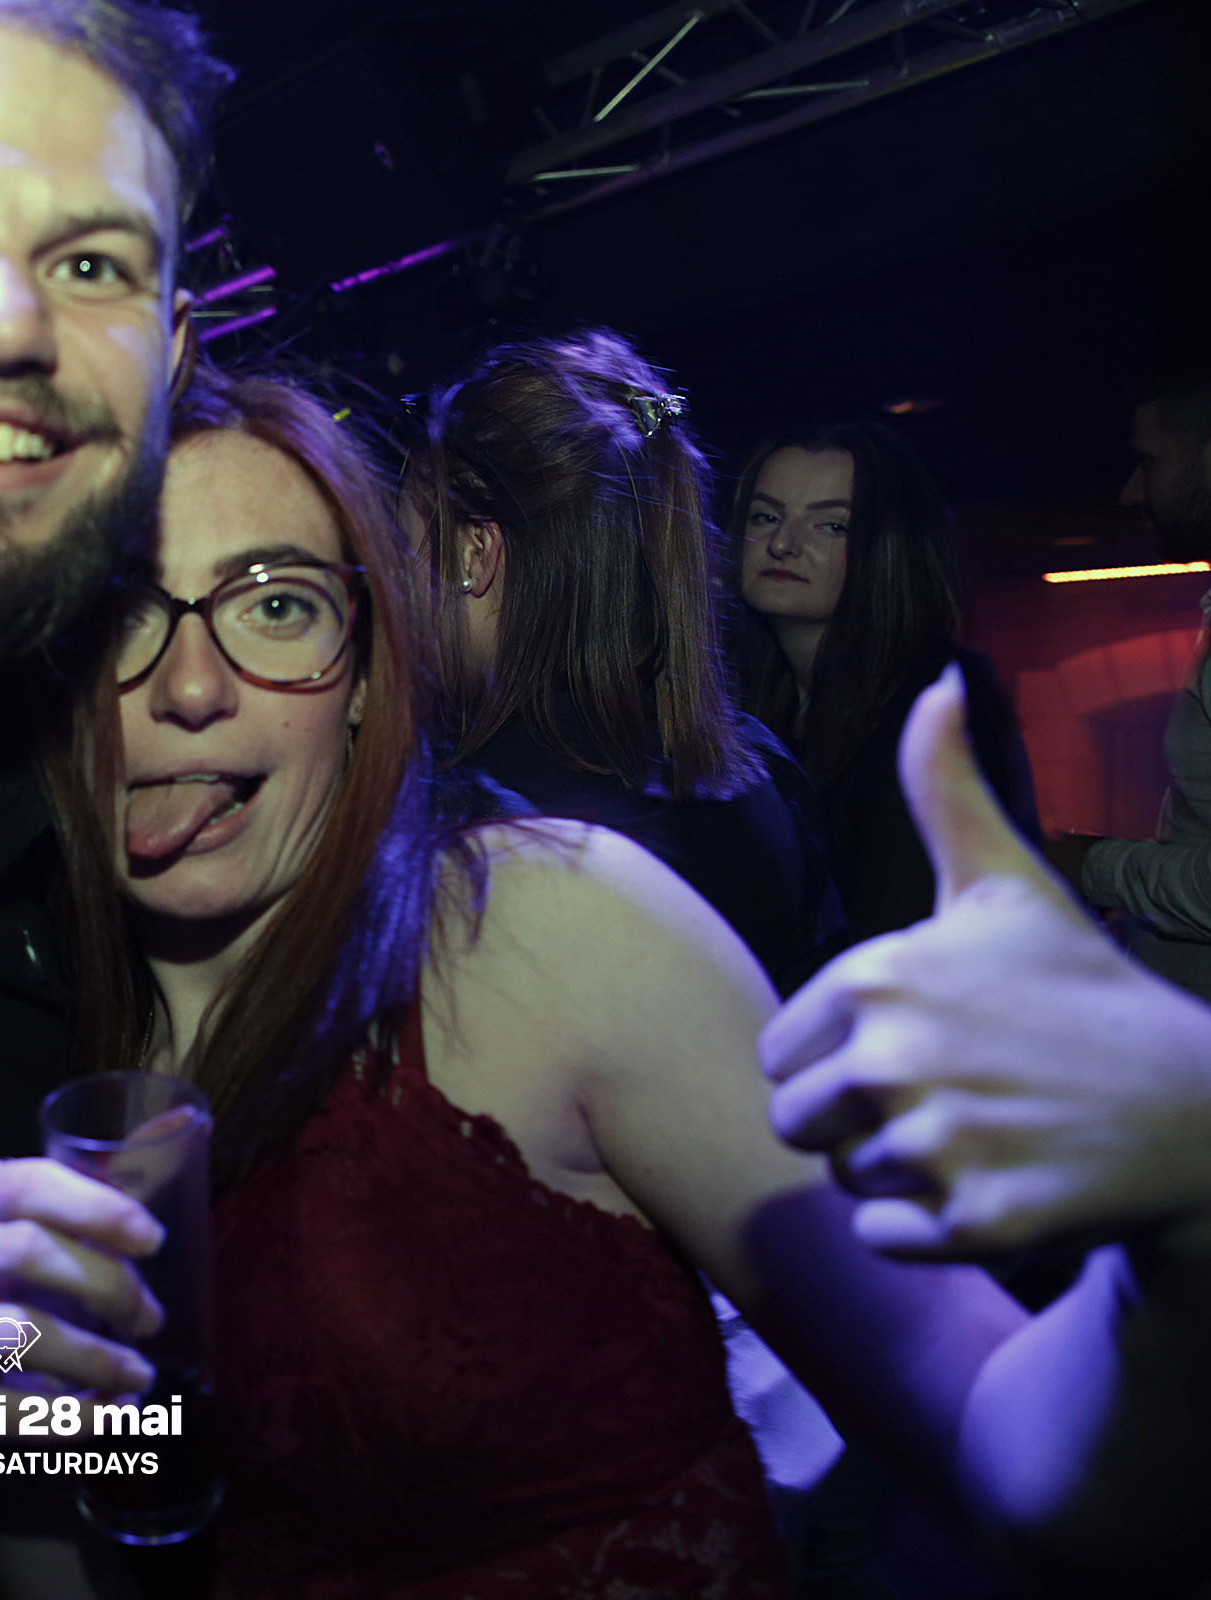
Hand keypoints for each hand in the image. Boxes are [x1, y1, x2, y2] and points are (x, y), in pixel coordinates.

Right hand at [0, 1159, 164, 1412]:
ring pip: (11, 1332)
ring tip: (138, 1376)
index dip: (94, 1206)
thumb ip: (107, 1194)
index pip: (24, 1184)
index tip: (154, 1240)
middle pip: (23, 1249)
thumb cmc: (35, 1291)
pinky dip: (64, 1420)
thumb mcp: (59, 1239)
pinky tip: (105, 1416)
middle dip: (104, 1283)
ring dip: (91, 1358)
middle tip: (149, 1318)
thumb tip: (184, 1119)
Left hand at [762, 666, 1210, 1258]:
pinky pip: (882, 1240)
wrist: (1193, 1107)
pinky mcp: (975, 1223)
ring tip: (980, 1139)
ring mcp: (936, 1143)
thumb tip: (935, 680)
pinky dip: (926, 1230)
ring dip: (898, 1176)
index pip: (780, 1057)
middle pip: (800, 1124)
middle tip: (951, 1103)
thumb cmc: (1078, 991)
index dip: (840, 1062)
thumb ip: (942, 789)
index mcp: (874, 978)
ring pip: (843, 1184)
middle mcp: (891, 1058)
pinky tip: (995, 1187)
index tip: (922, 1048)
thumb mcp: (1004, 884)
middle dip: (859, 1125)